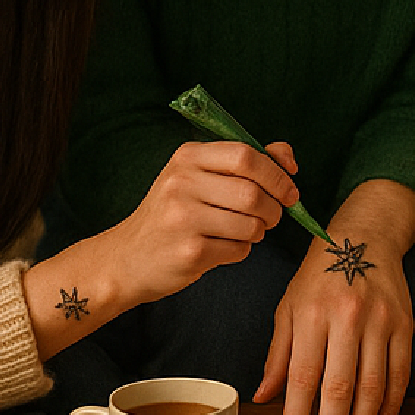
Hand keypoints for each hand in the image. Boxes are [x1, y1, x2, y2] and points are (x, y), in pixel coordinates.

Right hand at [27, 139, 297, 360]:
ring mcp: (182, 218)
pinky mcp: (188, 251)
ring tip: (245, 232)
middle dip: (274, 208)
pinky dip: (241, 251)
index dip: (276, 173)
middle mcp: (182, 183)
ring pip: (250, 224)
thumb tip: (288, 157)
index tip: (290, 188)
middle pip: (252, 192)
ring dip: (259, 232)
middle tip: (273, 216)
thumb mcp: (198, 177)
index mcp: (187, 157)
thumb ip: (243, 162)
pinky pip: (238, 249)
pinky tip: (223, 248)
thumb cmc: (172, 214)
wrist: (125, 259)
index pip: (245, 155)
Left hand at [255, 235, 413, 414]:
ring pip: (374, 385)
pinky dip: (391, 404)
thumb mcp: (289, 306)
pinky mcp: (405, 324)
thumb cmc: (319, 274)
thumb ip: (278, 354)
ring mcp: (381, 320)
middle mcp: (347, 316)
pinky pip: (401, 373)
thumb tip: (263, 397)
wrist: (366, 235)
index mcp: (312, 313)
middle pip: (340, 386)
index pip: (303, 377)